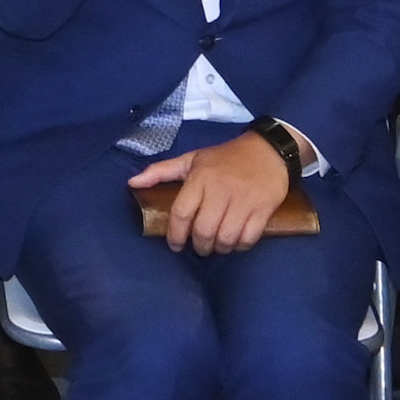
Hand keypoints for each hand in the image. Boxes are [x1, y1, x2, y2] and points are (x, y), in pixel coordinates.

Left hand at [126, 130, 298, 256]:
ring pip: (226, 238)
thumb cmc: (225, 157)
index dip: (175, 235)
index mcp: (200, 178)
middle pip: (203, 231)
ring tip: (217, 245)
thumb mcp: (192, 159)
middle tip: (200, 247)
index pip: (181, 213)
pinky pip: (248, 238)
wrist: (268, 150)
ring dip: (219, 248)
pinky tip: (235, 242)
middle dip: (199, 246)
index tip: (175, 245)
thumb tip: (132, 183)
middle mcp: (220, 190)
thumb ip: (160, 171)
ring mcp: (243, 201)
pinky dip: (239, 246)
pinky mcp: (263, 209)